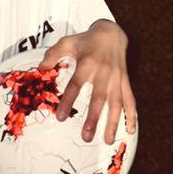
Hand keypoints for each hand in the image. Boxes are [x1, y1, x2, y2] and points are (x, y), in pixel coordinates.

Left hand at [38, 20, 136, 143]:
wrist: (112, 33)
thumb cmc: (86, 40)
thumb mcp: (67, 42)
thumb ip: (52, 55)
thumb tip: (41, 70)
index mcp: (87, 63)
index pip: (76, 85)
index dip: (68, 101)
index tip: (60, 117)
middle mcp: (104, 72)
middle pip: (99, 98)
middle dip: (93, 118)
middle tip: (86, 137)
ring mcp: (116, 78)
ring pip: (116, 103)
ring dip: (113, 122)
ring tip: (108, 140)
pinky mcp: (125, 81)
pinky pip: (130, 99)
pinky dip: (131, 115)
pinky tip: (130, 131)